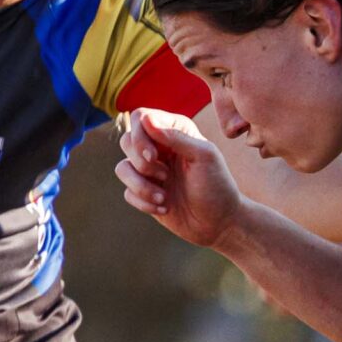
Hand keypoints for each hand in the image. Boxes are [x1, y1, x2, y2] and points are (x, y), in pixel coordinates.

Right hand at [118, 109, 248, 249]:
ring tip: (163, 198)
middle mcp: (160, 148)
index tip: (153, 156)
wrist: (219, 223)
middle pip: (127, 141)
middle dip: (141, 162)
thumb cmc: (217, 186)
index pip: (141, 118)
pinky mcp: (145, 192)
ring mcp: (151, 171)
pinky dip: (144, 202)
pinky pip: (127, 192)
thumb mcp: (203, 157)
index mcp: (175, 132)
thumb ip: (175, 137)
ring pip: (122, 168)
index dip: (140, 135)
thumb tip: (146, 119)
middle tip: (165, 176)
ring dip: (141, 186)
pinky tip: (165, 208)